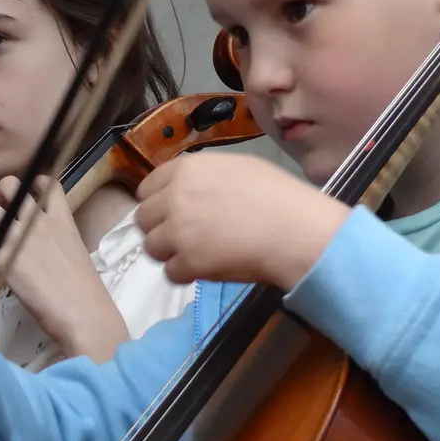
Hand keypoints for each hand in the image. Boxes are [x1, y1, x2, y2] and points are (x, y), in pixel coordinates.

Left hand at [0, 177, 123, 355]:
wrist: (83, 312)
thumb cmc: (85, 290)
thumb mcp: (76, 252)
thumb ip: (58, 239)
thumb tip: (41, 245)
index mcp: (61, 219)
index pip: (45, 182)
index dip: (31, 184)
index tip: (24, 196)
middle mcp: (37, 222)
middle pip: (9, 186)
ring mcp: (18, 239)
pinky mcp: (3, 262)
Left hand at [135, 153, 348, 288]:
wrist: (296, 230)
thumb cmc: (277, 195)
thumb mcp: (237, 167)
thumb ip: (202, 176)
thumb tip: (187, 189)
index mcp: (187, 170)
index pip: (147, 188)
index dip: (157, 201)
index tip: (170, 212)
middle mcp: (175, 198)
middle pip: (143, 219)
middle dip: (160, 227)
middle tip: (184, 235)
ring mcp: (179, 231)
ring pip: (152, 247)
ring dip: (170, 252)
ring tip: (197, 253)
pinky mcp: (188, 262)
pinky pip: (171, 272)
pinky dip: (186, 273)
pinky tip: (208, 267)